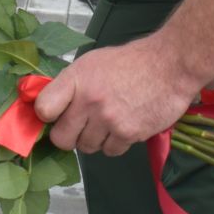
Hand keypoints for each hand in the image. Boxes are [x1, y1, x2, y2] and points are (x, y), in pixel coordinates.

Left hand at [32, 39, 199, 156]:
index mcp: (77, 78)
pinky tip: (123, 126)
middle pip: (61, 138)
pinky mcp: (128, 133)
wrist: (169, 66)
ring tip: (108, 121)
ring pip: (86, 147)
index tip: (54, 116)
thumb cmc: (130, 62)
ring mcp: (109, 119)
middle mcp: (89, 100)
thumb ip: (70, 85)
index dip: (47, 116)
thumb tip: (49, 108)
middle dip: (69, 136)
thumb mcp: (92, 63)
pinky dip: (115, 143)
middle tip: (80, 126)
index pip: (44, 108)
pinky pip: (110, 151)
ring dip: (94, 139)